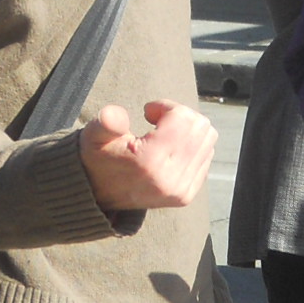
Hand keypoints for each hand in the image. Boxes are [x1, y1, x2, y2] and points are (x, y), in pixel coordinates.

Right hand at [81, 100, 215, 211]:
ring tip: (163, 135)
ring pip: (208, 139)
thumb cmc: (98, 157)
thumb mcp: (95, 135)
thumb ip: (106, 123)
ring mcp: (181, 190)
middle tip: (156, 121)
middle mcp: (170, 179)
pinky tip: (169, 150)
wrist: (97, 193)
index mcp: (150, 161)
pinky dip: (192, 147)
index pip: (183, 118)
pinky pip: (207, 157)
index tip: (148, 112)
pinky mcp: (186, 195)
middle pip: (200, 126)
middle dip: (180, 116)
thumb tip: (111, 115)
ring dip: (188, 131)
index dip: (166, 106)